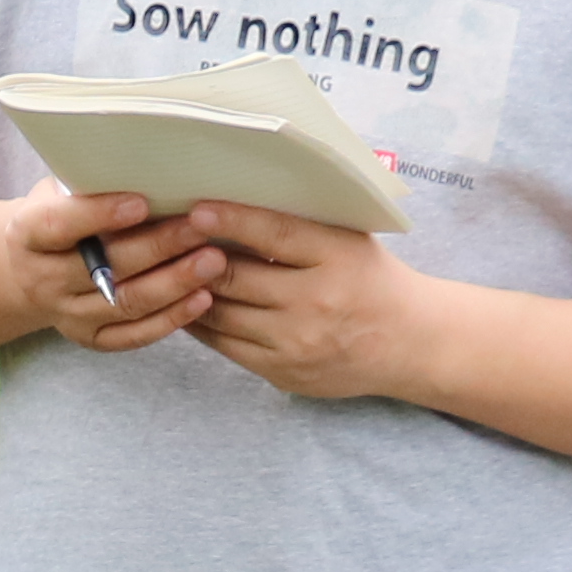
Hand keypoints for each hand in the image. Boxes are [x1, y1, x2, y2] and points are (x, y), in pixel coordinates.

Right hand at [4, 183, 219, 353]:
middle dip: (157, 247)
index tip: (142, 202)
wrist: (31, 269)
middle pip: (104, 267)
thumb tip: (150, 161)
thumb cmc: (59, 214)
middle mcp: (41, 280)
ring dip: (174, 283)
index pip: (59, 226)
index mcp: (26, 234)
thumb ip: (90, 182)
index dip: (99, 214)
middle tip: (200, 228)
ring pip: (125, 303)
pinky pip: (133, 335)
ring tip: (214, 261)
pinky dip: (171, 319)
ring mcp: (65, 315)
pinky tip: (204, 299)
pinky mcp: (90, 339)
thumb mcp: (59, 190)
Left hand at [173, 203, 439, 400]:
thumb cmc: (370, 278)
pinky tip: (186, 304)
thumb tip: (230, 200)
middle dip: (194, 256)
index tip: (195, 208)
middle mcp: (316, 302)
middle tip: (162, 236)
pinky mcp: (282, 372)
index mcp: (337, 257)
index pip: (273, 233)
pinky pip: (225, 346)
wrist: (409, 342)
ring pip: (221, 313)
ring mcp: (297, 342)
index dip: (230, 220)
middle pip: (235, 276)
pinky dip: (200, 322)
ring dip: (188, 290)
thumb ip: (299, 224)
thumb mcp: (348, 240)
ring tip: (164, 268)